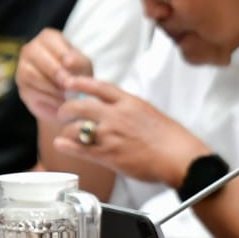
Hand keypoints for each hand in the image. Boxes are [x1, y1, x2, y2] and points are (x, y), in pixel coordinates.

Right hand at [17, 29, 92, 124]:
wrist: (69, 98)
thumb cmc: (76, 74)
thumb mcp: (83, 65)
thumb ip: (78, 62)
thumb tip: (68, 62)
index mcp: (48, 38)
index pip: (51, 40)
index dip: (62, 54)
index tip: (71, 66)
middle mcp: (31, 49)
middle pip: (39, 57)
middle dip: (56, 72)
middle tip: (69, 84)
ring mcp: (23, 68)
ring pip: (32, 74)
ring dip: (52, 87)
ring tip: (67, 95)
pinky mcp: (22, 88)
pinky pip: (31, 91)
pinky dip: (48, 98)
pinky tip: (60, 102)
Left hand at [54, 77, 210, 187]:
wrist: (178, 156)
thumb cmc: (171, 138)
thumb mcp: (150, 113)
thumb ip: (131, 110)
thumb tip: (119, 110)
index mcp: (129, 102)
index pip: (99, 87)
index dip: (80, 82)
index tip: (69, 81)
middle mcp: (117, 115)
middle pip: (80, 105)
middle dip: (66, 108)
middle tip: (63, 113)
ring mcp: (110, 134)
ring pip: (76, 127)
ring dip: (66, 130)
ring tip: (64, 133)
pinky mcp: (108, 154)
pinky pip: (80, 148)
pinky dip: (66, 145)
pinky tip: (60, 144)